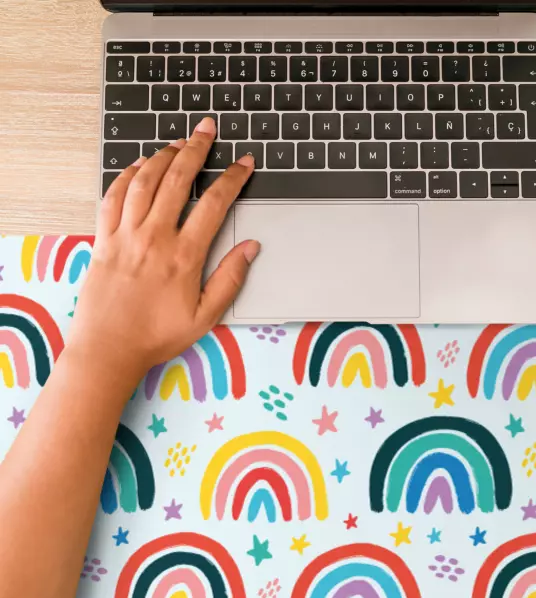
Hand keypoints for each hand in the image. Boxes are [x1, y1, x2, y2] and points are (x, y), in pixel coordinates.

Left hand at [67, 117, 258, 386]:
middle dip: (196, 150)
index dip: (232, 179)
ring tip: (178, 143)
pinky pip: (112, 197)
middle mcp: (153, 238)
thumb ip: (230, 279)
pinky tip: (138, 166)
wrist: (108, 348)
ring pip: (144, 182)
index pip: (213, 204)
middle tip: (207, 129)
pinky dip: (126, 176)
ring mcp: (125, 235)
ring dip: (162, 156)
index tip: (244, 164)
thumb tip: (250, 247)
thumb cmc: (158, 335)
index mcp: (183, 256)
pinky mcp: (103, 239)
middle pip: (176, 181)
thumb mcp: (205, 316)